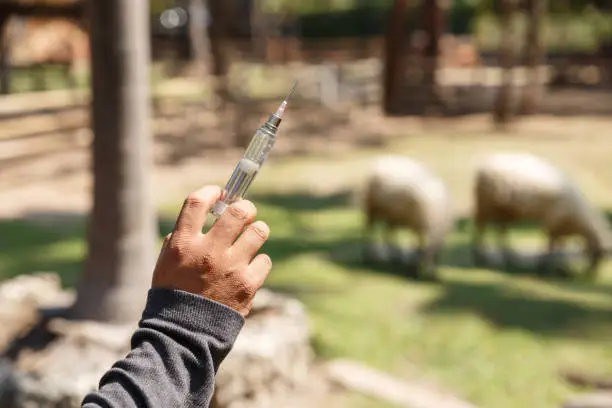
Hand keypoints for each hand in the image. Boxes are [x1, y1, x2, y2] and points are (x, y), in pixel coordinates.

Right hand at [152, 185, 271, 316]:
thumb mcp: (165, 264)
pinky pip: (265, 260)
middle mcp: (208, 251)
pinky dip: (259, 263)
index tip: (219, 192)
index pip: (198, 201)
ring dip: (256, 233)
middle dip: (245, 208)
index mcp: (183, 244)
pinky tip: (250, 270)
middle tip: (245, 213)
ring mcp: (231, 267)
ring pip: (259, 231)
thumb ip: (181, 239)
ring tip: (250, 240)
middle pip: (238, 211)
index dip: (212, 191)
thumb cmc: (173, 296)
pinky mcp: (248, 284)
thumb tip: (203, 218)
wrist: (183, 335)